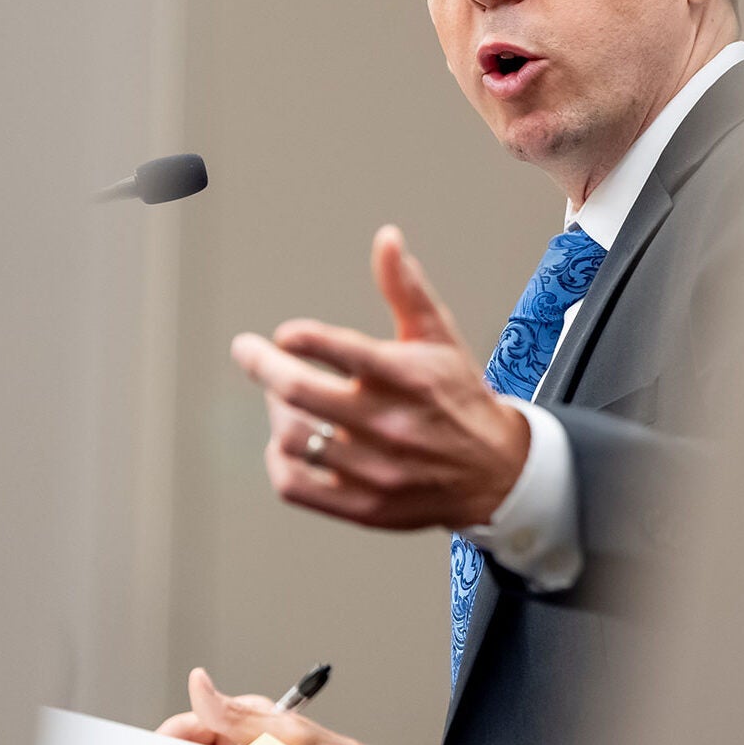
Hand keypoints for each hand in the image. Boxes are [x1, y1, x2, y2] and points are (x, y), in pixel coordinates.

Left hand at [231, 224, 528, 530]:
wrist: (495, 472)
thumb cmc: (458, 395)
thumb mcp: (439, 336)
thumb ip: (405, 288)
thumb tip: (386, 239)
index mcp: (407, 377)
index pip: (341, 350)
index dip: (300, 337)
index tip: (286, 334)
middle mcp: (390, 424)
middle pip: (298, 393)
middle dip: (262, 364)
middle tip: (248, 351)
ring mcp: (375, 469)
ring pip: (292, 436)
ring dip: (276, 410)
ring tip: (281, 396)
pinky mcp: (364, 505)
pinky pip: (295, 485)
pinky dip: (278, 460)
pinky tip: (286, 442)